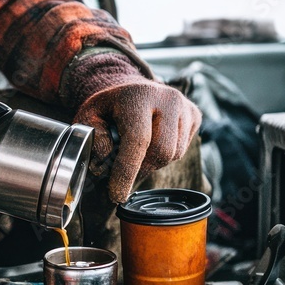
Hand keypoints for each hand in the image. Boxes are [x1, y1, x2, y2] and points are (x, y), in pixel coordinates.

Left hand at [65, 51, 200, 202]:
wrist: (133, 89)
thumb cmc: (109, 108)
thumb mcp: (89, 116)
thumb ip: (92, 135)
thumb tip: (104, 155)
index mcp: (137, 96)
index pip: (137, 139)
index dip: (127, 171)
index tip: (117, 195)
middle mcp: (166, 98)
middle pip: (161, 151)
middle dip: (141, 170)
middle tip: (125, 172)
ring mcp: (184, 106)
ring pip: (174, 154)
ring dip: (153, 162)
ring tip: (139, 150)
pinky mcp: (195, 115)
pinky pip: (183, 150)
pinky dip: (167, 155)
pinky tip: (153, 142)